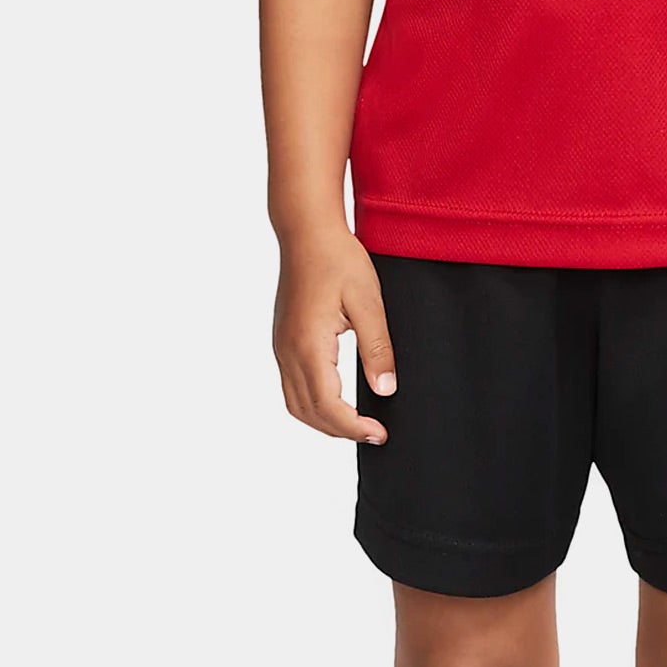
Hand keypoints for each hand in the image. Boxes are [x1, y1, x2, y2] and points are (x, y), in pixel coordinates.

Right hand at [273, 226, 396, 442]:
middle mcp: (287, 351)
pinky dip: (312, 403)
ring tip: (355, 423)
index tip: (379, 433)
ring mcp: (280, 346)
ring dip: (323, 420)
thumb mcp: (368, 301)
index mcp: (309, 345)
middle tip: (373, 433)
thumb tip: (385, 390)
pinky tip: (335, 398)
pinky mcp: (282, 340)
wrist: (307, 232)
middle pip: (308, 412)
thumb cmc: (339, 259)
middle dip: (339, 430)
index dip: (353, 427)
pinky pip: (291, 385)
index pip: (328, 406)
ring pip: (295, 402)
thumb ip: (377, 348)